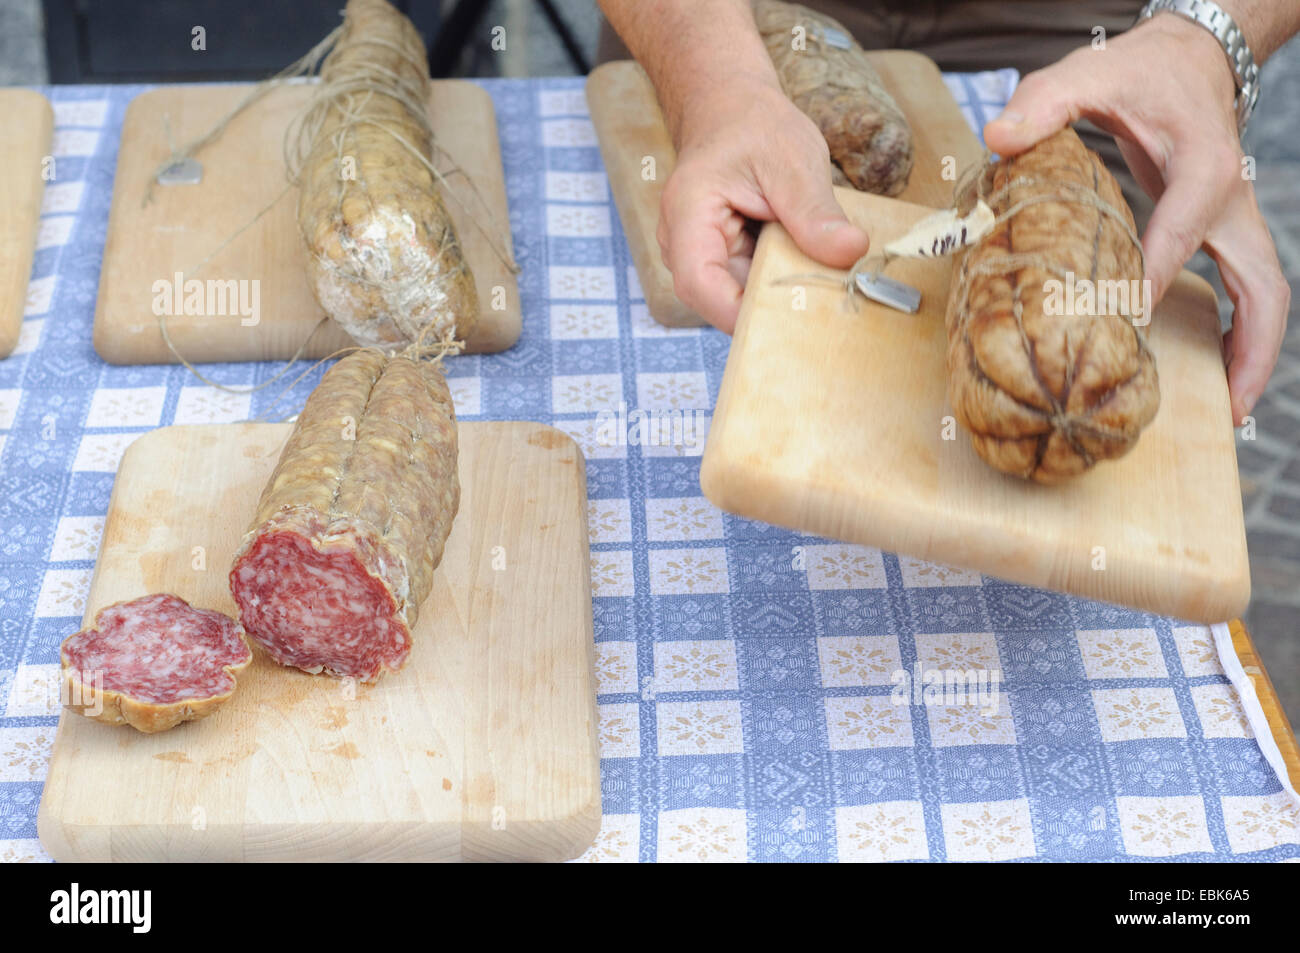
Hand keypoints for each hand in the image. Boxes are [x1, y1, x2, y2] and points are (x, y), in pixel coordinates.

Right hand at [657, 78, 870, 332]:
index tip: (793, 319)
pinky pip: (751, 285)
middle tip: (827, 306)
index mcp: (688, 214)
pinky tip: (811, 272)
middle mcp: (684, 243)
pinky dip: (782, 282)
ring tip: (824, 285)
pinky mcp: (724, 260)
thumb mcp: (793, 161)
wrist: (732, 108)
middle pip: (720, 299)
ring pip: (739, 298)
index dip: (741, 312)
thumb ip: (816, 212)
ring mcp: (701, 255)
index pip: (700, 283)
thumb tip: (851, 252)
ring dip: (780, 294)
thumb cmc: (754, 126)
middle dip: (773, 307)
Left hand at [984, 14, 1289, 424]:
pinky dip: (1239, 335)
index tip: (1127, 327)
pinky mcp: (1227, 232)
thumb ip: (1044, 101)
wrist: (1189, 57)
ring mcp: (1236, 220)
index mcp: (1203, 167)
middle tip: (1229, 409)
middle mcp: (1231, 201)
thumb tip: (998, 138)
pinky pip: (1247, 292)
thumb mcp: (1089, 73)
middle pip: (1261, 286)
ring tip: (1232, 412)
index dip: (1154, 283)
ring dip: (1255, 355)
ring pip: (1266, 297)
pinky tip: (1215, 372)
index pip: (1179, 235)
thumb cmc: (1139, 71)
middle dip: (1248, 348)